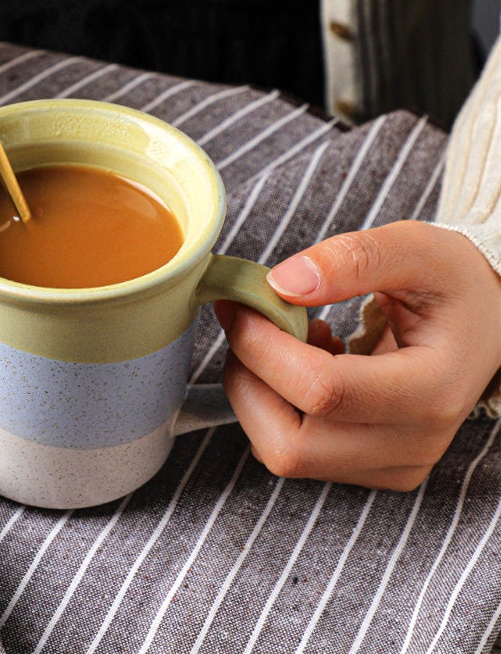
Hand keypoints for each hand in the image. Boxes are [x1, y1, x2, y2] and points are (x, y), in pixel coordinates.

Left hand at [215, 221, 500, 490]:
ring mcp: (389, 465)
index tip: (241, 303)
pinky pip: (291, 450)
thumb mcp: (417, 249)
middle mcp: (412, 444)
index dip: (263, 346)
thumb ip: (352, 258)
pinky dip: (274, 406)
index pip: (323, 392)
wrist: (485, 322)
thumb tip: (281, 284)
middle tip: (250, 322)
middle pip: (290, 444)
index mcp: (432, 390)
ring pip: (281, 452)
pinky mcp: (367, 468)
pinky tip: (305, 363)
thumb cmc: (453, 285)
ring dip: (258, 391)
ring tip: (292, 339)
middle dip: (248, 377)